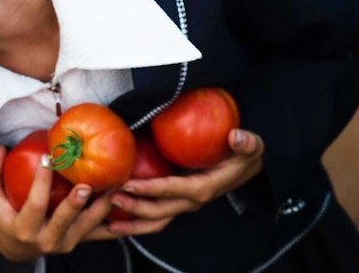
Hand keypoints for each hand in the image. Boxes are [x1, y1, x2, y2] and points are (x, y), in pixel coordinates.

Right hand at [0, 145, 119, 262]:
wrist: (17, 250)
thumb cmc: (4, 220)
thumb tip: (0, 148)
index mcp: (24, 228)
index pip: (34, 204)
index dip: (40, 182)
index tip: (46, 158)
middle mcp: (47, 239)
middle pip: (64, 221)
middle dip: (75, 203)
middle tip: (86, 184)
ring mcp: (67, 242)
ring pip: (88, 226)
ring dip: (103, 206)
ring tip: (115, 185)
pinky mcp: (81, 241)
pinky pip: (102, 232)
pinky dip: (117, 220)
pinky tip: (128, 203)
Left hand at [108, 128, 263, 235]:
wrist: (245, 168)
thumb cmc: (243, 154)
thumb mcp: (251, 146)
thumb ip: (246, 142)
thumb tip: (236, 136)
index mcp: (205, 187)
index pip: (175, 190)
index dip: (152, 188)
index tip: (129, 183)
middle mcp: (192, 201)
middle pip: (160, 211)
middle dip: (134, 207)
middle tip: (109, 196)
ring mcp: (182, 204)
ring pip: (155, 220)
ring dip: (132, 221)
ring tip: (107, 219)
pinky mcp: (175, 202)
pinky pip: (154, 215)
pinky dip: (134, 218)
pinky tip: (113, 215)